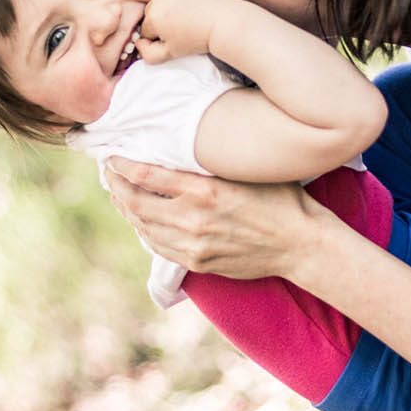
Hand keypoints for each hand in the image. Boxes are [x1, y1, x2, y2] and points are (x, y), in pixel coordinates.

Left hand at [104, 156, 322, 280]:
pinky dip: (144, 230)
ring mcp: (193, 245)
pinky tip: (143, 220)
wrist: (300, 244)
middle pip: (136, 203)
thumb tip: (177, 148)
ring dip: (127, 210)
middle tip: (110, 174)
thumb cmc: (279, 198)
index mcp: (204, 190)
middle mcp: (193, 220)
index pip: (146, 175)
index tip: (112, 156)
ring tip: (121, 195)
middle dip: (117, 187)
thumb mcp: (244, 170)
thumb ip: (209, 164)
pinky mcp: (198, 263)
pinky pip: (159, 246)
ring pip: (143, 227)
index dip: (122, 165)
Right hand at [136, 0, 231, 63]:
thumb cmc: (198, 40)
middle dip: (164, 18)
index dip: (160, 36)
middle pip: (155, 10)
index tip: (175, 38)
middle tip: (183, 26)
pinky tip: (196, 3)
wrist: (223, 24)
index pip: (147, 28)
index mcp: (152, 17)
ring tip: (190, 15)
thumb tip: (138, 43)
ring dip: (173, 4)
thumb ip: (147, 54)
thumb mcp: (171, 54)